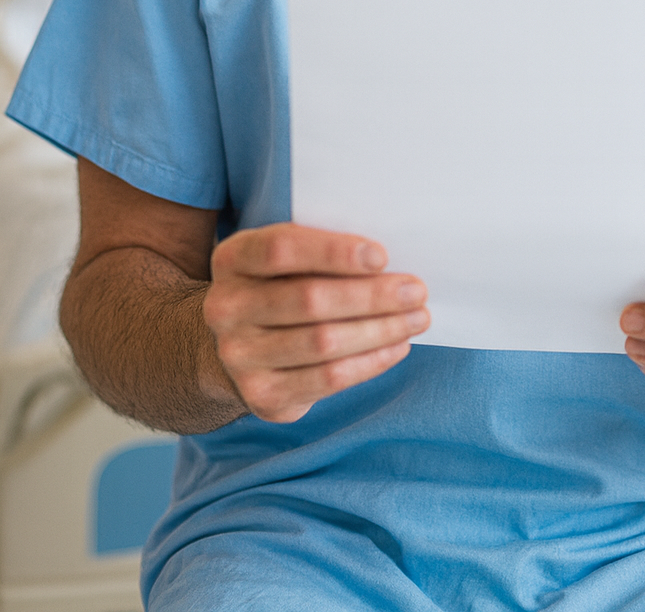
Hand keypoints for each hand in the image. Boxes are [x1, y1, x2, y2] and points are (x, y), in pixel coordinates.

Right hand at [204, 223, 428, 422]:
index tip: (381, 256)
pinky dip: (370, 362)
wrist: (236, 343)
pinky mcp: (263, 395)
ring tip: (417, 318)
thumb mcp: (285, 257)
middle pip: (309, 300)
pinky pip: (328, 379)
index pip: (281, 249)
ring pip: (323, 342)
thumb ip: (321, 250)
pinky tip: (397, 346)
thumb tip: (386, 261)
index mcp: (233, 258)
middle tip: (416, 290)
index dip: (333, 252)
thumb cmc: (280, 284)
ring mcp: (239, 356)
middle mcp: (226, 308)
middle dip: (372, 296)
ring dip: (380, 330)